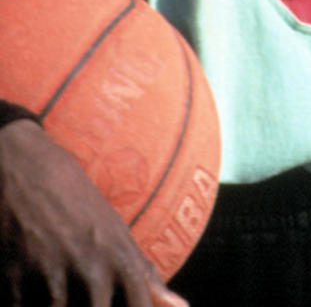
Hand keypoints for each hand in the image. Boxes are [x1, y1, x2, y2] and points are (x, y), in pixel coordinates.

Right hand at [0, 119, 187, 306]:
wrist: (28, 170)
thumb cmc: (80, 206)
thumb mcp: (117, 232)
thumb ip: (144, 275)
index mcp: (121, 261)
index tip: (122, 305)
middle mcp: (91, 271)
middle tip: (82, 291)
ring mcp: (51, 278)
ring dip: (56, 306)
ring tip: (56, 283)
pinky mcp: (14, 282)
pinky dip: (27, 303)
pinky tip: (31, 288)